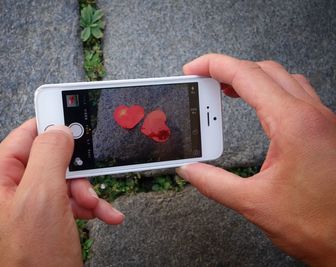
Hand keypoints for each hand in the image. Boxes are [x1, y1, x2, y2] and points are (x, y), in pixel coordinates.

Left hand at [0, 119, 123, 266]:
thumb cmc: (31, 260)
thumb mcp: (43, 197)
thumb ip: (49, 154)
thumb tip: (60, 129)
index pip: (25, 136)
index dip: (53, 126)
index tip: (78, 118)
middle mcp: (6, 192)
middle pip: (49, 161)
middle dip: (76, 173)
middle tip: (91, 182)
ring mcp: (24, 208)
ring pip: (62, 182)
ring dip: (86, 193)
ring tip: (99, 208)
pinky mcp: (41, 222)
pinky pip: (66, 203)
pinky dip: (88, 207)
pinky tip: (105, 215)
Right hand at [177, 54, 335, 265]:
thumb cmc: (319, 225)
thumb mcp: (254, 203)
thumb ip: (213, 183)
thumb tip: (189, 170)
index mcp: (293, 124)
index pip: (247, 76)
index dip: (214, 66)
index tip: (193, 69)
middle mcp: (312, 114)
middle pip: (264, 70)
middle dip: (230, 69)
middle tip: (204, 79)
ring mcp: (323, 120)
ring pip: (283, 79)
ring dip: (252, 78)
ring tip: (225, 89)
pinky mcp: (326, 130)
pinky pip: (296, 95)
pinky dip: (270, 91)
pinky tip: (259, 107)